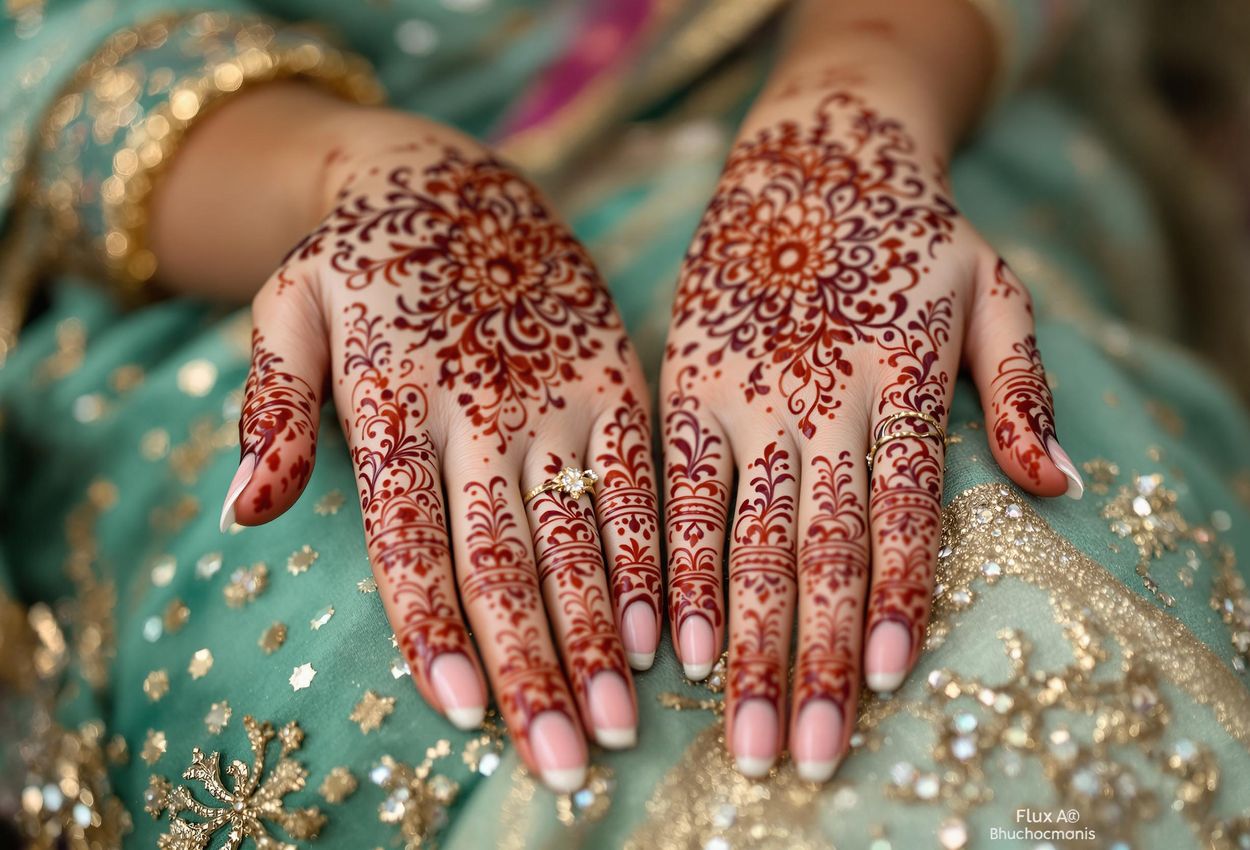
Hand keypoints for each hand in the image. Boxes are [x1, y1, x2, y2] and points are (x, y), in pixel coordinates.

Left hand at [218, 123, 660, 791]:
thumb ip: (269, 406)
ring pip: (580, 529)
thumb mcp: (289, 305)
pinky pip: (639, 479)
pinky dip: (648, 556)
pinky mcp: (616, 378)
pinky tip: (658, 630)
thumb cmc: (364, 261)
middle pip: (504, 551)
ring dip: (598, 630)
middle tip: (556, 754)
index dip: (434, 620)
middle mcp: (483, 404)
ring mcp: (558, 392)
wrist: (458, 175)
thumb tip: (241, 515)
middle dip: (531, 660)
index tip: (460, 707)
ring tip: (611, 718)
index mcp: (397, 393)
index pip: (413, 531)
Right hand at [660, 83, 1082, 781]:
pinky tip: (678, 639)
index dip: (892, 597)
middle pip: (817, 545)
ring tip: (744, 724)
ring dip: (744, 636)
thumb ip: (1020, 385)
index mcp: (895, 375)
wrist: (808, 149)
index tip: (880, 683)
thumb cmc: (909, 228)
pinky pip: (676, 489)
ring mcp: (742, 392)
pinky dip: (678, 566)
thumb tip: (1060, 487)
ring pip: (743, 532)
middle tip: (801, 752)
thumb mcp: (991, 285)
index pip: (899, 510)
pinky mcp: (683, 383)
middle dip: (810, 654)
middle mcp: (816, 395)